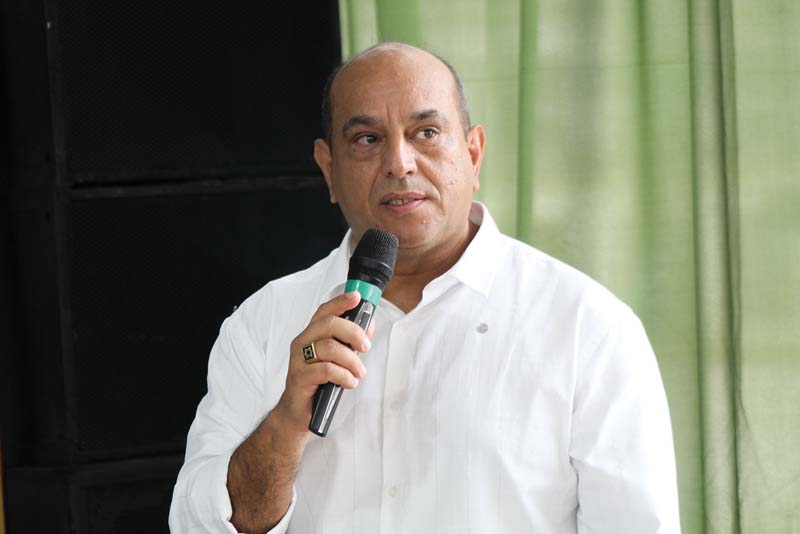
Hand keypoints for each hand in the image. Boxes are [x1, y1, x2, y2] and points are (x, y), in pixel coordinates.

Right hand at [274, 291, 373, 432]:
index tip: (357, 297)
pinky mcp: (299, 377)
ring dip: (351, 360)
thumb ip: (351, 343)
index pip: (325, 311)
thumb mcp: (338, 360)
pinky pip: (326, 370)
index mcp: (311, 335)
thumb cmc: (318, 384)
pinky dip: (344, 376)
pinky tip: (350, 383)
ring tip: (359, 372)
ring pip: (329, 348)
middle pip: (328, 324)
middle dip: (353, 332)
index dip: (341, 301)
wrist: (297, 413)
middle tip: (365, 347)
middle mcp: (302, 342)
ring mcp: (298, 359)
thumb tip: (369, 325)